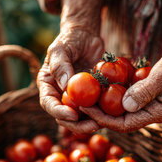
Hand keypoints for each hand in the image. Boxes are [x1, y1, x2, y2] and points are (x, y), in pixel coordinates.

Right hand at [37, 0, 104, 133]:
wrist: (86, 36)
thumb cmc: (70, 39)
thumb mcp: (61, 47)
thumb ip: (60, 65)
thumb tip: (64, 85)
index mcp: (47, 85)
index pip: (49, 104)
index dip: (59, 112)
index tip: (72, 115)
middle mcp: (59, 96)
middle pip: (65, 117)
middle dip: (78, 125)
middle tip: (93, 124)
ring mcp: (75, 99)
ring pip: (81, 118)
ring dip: (91, 123)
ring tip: (105, 122)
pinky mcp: (90, 98)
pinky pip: (95, 110)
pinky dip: (102, 114)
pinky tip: (113, 114)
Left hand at [82, 3, 161, 131]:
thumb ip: (145, 91)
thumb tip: (124, 105)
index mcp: (158, 114)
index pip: (125, 124)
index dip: (103, 119)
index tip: (86, 109)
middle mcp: (152, 114)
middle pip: (120, 120)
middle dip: (100, 114)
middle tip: (80, 104)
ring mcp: (149, 106)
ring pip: (122, 111)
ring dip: (104, 105)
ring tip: (85, 97)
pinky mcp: (146, 97)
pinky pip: (126, 100)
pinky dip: (113, 95)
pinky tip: (100, 87)